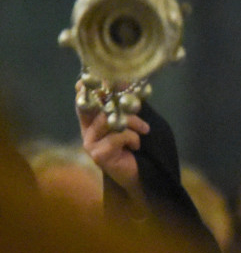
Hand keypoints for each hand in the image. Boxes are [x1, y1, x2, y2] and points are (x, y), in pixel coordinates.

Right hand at [76, 86, 149, 203]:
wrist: (141, 175)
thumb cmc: (137, 147)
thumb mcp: (132, 122)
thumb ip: (124, 104)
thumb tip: (123, 80)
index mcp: (92, 121)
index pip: (84, 100)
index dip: (89, 88)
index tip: (99, 78)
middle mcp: (87, 131)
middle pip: (99, 108)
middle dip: (122, 105)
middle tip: (138, 106)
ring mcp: (89, 143)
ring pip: (110, 120)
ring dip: (132, 123)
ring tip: (144, 130)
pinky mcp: (98, 155)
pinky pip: (118, 136)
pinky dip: (133, 138)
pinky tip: (135, 146)